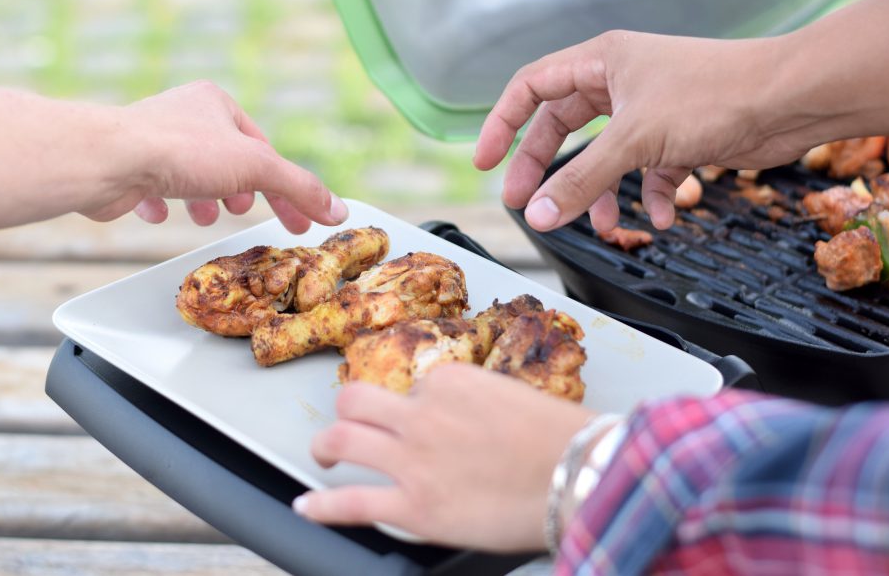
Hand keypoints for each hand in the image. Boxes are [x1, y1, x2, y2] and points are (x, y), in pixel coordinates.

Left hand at [81, 80, 346, 233]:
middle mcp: (183, 114)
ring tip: (208, 217)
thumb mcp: (256, 168)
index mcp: (216, 102)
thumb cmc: (181, 152)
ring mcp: (152, 139)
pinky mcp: (126, 165)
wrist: (107, 160)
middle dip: (240, 191)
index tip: (297, 221)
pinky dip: (163, 204)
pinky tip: (162, 214)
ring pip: (190, 174)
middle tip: (245, 213)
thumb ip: (300, 188)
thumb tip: (339, 211)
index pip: (263, 149)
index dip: (284, 188)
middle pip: (226, 161)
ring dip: (204, 200)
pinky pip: (152, 187)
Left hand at [294, 364, 593, 551]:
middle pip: (358, 399)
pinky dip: (322, 506)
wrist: (581, 476)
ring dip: (326, 445)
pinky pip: (351, 502)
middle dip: (350, 410)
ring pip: (343, 438)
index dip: (419, 405)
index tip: (427, 420)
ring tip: (323, 453)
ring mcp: (413, 459)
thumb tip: (468, 418)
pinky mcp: (414, 506)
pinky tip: (307, 506)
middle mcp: (423, 414)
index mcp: (451, 381)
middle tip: (350, 422)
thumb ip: (479, 401)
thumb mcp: (515, 398)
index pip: (415, 386)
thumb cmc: (564, 441)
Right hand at [472, 30, 806, 231]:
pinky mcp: (678, 135)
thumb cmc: (716, 95)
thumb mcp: (633, 141)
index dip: (502, 125)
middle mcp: (621, 82)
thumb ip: (579, 182)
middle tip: (527, 207)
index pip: (531, 88)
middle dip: (546, 170)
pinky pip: (646, 170)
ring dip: (599, 192)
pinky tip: (660, 215)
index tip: (483, 163)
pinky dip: (648, 195)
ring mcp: (650, 110)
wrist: (792, 99)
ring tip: (600, 225)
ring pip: (605, 156)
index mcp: (601, 62)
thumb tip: (537, 216)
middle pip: (563, 128)